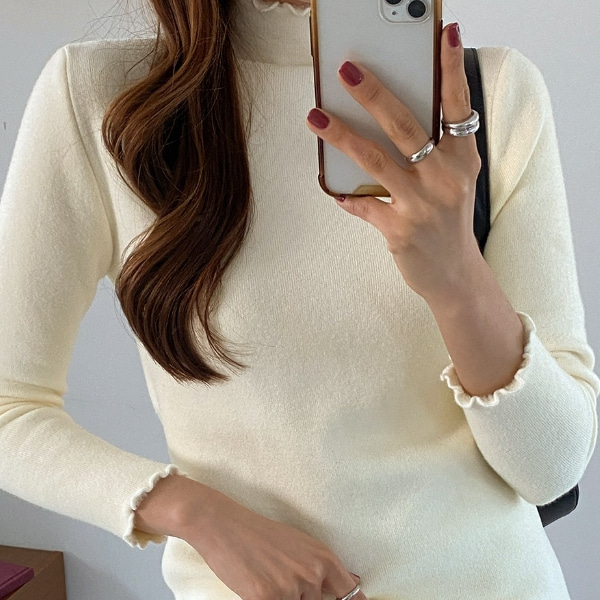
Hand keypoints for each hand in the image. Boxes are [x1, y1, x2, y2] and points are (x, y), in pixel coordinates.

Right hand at [135, 475, 365, 599]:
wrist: (225, 525)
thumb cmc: (261, 533)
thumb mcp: (300, 544)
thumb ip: (324, 567)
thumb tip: (354, 585)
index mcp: (324, 558)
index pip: (349, 594)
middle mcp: (312, 573)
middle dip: (301, 597)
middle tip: (281, 576)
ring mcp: (290, 588)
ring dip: (281, 597)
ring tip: (268, 577)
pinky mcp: (267, 598)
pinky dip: (264, 599)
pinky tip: (256, 584)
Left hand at [306, 23, 482, 302]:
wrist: (455, 274)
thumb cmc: (449, 220)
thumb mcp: (454, 181)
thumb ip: (434, 149)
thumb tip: (389, 115)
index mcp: (462, 159)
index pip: (457, 106)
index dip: (451, 69)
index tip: (445, 34)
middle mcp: (445, 178)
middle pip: (405, 126)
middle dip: (374, 94)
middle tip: (346, 71)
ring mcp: (422, 205)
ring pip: (375, 160)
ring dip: (342, 136)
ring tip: (315, 116)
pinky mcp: (400, 230)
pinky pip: (363, 205)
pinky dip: (344, 195)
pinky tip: (329, 187)